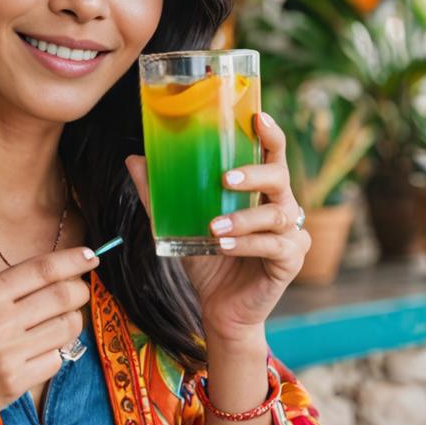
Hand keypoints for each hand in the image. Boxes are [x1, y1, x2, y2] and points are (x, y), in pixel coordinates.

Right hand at [0, 247, 98, 424]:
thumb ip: (0, 291)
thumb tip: (46, 277)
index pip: (40, 270)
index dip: (72, 260)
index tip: (91, 256)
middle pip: (62, 296)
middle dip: (80, 291)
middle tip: (80, 292)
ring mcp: (8, 354)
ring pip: (66, 328)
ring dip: (71, 322)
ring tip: (60, 323)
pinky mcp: (15, 383)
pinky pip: (55, 360)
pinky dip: (55, 354)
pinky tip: (40, 353)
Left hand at [126, 112, 308, 346]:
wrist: (221, 307)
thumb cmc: (209, 256)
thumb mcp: (180, 222)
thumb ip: (159, 193)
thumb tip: (133, 159)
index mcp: (262, 189)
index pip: (273, 154)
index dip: (270, 134)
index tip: (258, 117)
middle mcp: (282, 205)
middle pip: (280, 178)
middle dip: (254, 174)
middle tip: (225, 178)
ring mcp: (291, 233)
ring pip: (276, 215)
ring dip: (243, 217)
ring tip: (213, 226)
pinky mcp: (290, 260)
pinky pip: (272, 247)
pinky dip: (246, 245)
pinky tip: (224, 247)